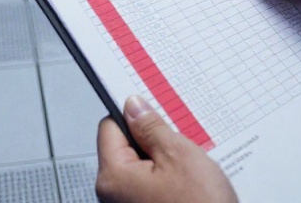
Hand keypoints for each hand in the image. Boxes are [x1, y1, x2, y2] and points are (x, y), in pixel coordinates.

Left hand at [95, 96, 237, 202]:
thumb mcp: (179, 155)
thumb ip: (152, 127)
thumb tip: (135, 106)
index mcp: (113, 177)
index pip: (110, 127)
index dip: (134, 115)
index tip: (153, 110)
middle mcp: (113, 197)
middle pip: (127, 148)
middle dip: (154, 141)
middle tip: (181, 143)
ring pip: (143, 168)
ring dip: (166, 162)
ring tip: (191, 170)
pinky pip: (152, 186)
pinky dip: (170, 180)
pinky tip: (190, 185)